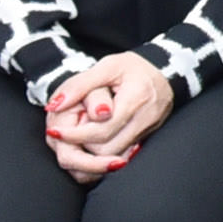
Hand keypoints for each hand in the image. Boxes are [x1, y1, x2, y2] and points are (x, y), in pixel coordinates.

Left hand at [42, 53, 176, 177]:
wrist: (168, 71)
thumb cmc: (134, 68)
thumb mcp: (106, 66)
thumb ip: (79, 85)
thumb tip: (54, 106)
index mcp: (135, 98)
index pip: (101, 129)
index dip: (74, 135)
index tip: (54, 132)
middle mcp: (145, 118)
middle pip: (108, 147)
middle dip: (82, 145)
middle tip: (64, 136)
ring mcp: (149, 129)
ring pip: (116, 155)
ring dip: (93, 152)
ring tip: (78, 138)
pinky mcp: (149, 135)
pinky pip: (125, 153)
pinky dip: (107, 152)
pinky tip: (95, 141)